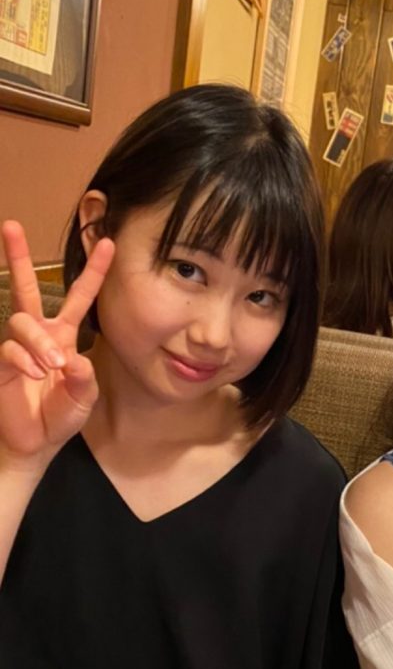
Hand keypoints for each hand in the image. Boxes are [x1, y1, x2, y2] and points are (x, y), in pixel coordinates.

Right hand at [0, 221, 113, 462]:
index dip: (93, 271)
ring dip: (39, 341)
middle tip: (10, 226)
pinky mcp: (1, 364)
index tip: (107, 242)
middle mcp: (38, 334)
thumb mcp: (84, 397)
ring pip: (22, 321)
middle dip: (19, 256)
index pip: (80, 297)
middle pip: (26, 288)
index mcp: (63, 335)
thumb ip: (84, 378)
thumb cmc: (60, 416)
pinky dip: (24, 360)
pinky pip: (9, 349)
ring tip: (51, 365)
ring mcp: (17, 347)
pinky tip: (33, 374)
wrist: (35, 443)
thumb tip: (73, 358)